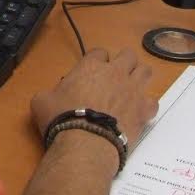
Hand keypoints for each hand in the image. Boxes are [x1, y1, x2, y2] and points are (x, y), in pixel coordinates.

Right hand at [30, 48, 157, 146]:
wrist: (86, 143)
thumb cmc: (61, 118)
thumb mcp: (41, 102)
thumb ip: (49, 93)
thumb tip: (48, 96)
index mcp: (90, 66)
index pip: (99, 51)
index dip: (97, 60)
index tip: (92, 72)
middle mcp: (115, 72)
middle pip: (128, 55)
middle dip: (123, 63)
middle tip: (116, 76)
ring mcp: (132, 90)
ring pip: (146, 71)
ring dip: (139, 77)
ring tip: (131, 88)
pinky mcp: (144, 110)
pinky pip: (153, 100)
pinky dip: (146, 105)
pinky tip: (138, 112)